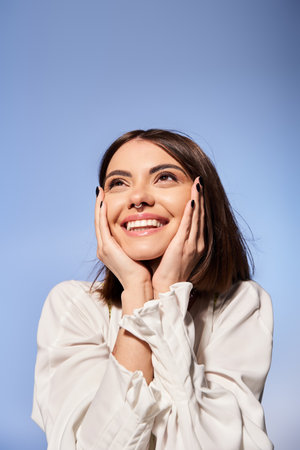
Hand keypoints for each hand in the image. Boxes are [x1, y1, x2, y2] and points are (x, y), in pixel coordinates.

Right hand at [95, 188, 152, 292]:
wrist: (139, 284)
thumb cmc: (142, 270)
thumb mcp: (136, 251)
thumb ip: (135, 241)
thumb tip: (144, 229)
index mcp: (109, 249)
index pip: (104, 226)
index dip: (104, 211)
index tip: (106, 198)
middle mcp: (103, 248)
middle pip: (98, 222)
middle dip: (98, 206)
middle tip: (100, 191)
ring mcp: (103, 248)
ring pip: (98, 222)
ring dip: (98, 206)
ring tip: (100, 193)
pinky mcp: (107, 248)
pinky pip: (102, 227)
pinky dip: (102, 214)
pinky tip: (104, 203)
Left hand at [151, 177, 204, 295]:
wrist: (166, 287)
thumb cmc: (166, 270)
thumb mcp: (172, 250)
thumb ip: (173, 237)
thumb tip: (165, 225)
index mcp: (196, 243)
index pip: (199, 218)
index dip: (200, 202)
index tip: (198, 188)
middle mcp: (198, 242)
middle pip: (201, 214)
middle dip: (201, 196)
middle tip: (200, 180)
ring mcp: (193, 244)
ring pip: (197, 217)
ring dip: (198, 199)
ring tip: (198, 184)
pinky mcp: (184, 246)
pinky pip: (188, 225)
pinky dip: (190, 212)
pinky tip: (191, 200)